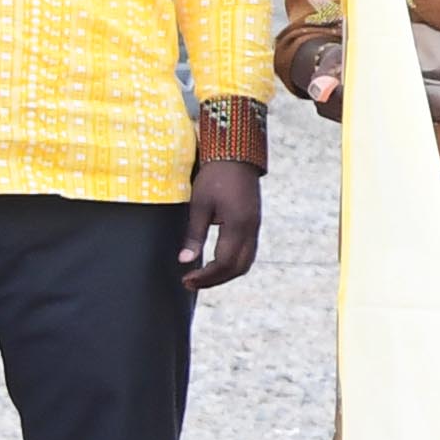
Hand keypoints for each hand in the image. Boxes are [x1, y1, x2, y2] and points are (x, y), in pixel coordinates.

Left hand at [179, 150, 265, 289]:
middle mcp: (250, 230)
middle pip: (238, 268)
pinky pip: (247, 252)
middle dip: (215, 280)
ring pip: (245, 262)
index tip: (186, 280)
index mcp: (237, 226)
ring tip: (203, 276)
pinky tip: (216, 262)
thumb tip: (185, 260)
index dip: (205, 276)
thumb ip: (194, 234)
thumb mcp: (199, 205)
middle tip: (191, 282)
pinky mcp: (254, 224)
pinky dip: (232, 263)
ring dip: (225, 273)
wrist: (236, 157)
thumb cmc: (214, 178)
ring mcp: (255, 227)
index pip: (223, 263)